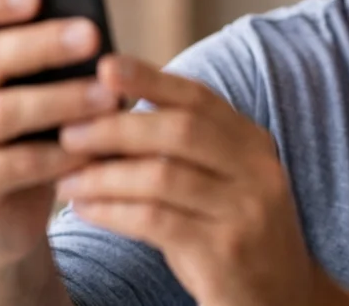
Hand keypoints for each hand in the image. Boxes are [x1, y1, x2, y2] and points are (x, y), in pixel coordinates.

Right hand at [0, 0, 120, 268]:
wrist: (7, 214)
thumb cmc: (32, 130)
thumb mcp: (36, 86)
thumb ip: (47, 55)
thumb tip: (91, 29)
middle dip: (42, 44)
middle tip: (92, 35)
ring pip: (2, 111)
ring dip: (61, 101)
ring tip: (108, 97)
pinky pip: (15, 164)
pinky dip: (60, 154)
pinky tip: (94, 148)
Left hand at [54, 57, 322, 305]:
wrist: (282, 300)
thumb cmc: (232, 236)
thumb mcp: (222, 184)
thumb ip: (184, 150)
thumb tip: (110, 113)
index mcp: (253, 144)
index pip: (198, 98)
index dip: (151, 78)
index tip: (104, 66)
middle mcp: (257, 170)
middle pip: (180, 130)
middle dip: (117, 126)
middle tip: (69, 131)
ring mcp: (246, 211)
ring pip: (163, 175)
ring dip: (106, 175)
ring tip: (65, 179)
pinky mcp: (225, 252)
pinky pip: (156, 220)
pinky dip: (113, 212)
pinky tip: (86, 210)